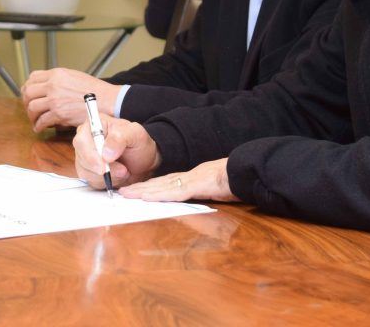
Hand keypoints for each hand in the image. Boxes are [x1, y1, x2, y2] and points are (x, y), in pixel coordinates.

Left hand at [22, 68, 121, 131]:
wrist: (107, 101)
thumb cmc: (94, 90)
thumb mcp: (74, 76)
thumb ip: (58, 80)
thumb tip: (46, 86)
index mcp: (57, 74)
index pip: (32, 78)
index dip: (28, 87)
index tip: (28, 94)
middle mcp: (53, 86)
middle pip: (28, 92)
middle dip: (26, 102)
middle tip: (29, 109)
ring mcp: (55, 100)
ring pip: (32, 107)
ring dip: (31, 116)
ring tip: (35, 120)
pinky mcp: (59, 114)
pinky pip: (42, 121)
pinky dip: (38, 126)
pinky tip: (40, 128)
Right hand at [73, 115, 159, 187]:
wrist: (143, 160)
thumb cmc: (138, 143)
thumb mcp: (135, 134)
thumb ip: (120, 138)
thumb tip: (105, 153)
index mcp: (93, 125)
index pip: (82, 141)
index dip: (90, 155)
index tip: (103, 167)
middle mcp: (85, 140)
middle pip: (82, 158)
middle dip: (102, 169)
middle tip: (122, 171)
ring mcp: (85, 157)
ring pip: (86, 172)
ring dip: (107, 176)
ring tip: (124, 171)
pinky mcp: (88, 172)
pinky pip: (91, 181)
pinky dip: (106, 182)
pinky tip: (118, 176)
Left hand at [117, 158, 236, 202]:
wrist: (247, 171)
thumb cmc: (234, 180)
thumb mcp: (216, 189)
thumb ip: (205, 194)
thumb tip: (197, 199)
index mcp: (192, 179)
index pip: (166, 183)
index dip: (150, 187)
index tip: (136, 190)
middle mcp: (187, 178)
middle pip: (159, 184)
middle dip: (140, 188)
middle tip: (123, 192)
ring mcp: (191, 181)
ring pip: (162, 187)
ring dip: (143, 191)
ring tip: (126, 194)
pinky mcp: (197, 186)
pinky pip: (174, 192)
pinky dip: (159, 195)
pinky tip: (146, 197)